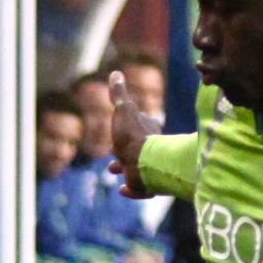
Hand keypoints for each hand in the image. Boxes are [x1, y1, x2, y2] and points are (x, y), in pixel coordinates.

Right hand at [105, 68, 154, 195]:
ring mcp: (148, 169)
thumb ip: (119, 95)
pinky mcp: (145, 186)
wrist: (145, 164)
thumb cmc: (133, 136)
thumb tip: (116, 73)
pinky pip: (138, 189)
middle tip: (113, 152)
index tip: (121, 126)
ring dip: (124, 169)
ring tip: (112, 170)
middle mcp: (150, 150)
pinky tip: (122, 189)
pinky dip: (131, 189)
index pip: (139, 125)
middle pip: (136, 148)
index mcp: (146, 131)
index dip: (129, 125)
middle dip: (123, 149)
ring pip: (136, 169)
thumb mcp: (123, 111)